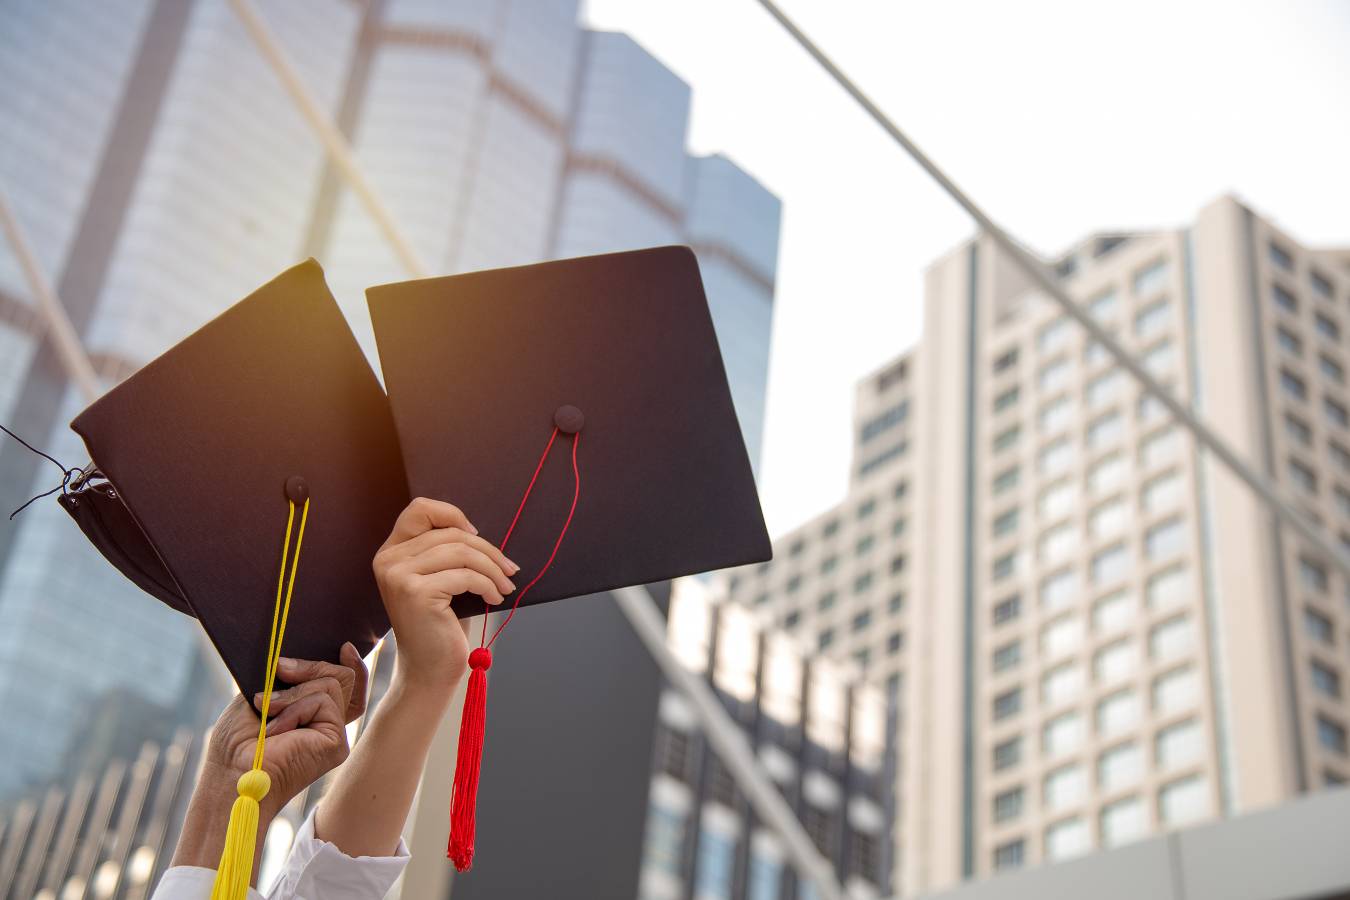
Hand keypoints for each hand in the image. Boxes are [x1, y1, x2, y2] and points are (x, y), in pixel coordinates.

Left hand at [206, 647, 367, 815]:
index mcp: (314, 716)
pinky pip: (323, 701)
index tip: (344, 647)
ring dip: (292, 693)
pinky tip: (275, 729)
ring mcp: (335, 735)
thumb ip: (288, 679)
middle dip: (312, 665)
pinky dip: (294, 709)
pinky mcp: (336, 744)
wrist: (230, 773)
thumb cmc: (238, 742)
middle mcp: (329, 726)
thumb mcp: (262, 696)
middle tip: (280, 669)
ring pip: (332, 684)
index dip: (353, 666)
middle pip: (344, 678)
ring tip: (266, 710)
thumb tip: (299, 659)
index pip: (347, 687)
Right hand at [372, 497, 517, 691]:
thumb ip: (445, 552)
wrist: (429, 671)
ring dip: (492, 568)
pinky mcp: (415, 592)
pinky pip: (465, 575)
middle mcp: (388, 560)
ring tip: (505, 586)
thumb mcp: (440, 581)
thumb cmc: (440, 625)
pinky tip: (495, 598)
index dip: (452, 514)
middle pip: (450, 533)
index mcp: (391, 552)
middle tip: (509, 570)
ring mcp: (398, 575)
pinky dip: (488, 585)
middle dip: (488, 550)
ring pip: (460, 552)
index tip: (477, 534)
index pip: (419, 509)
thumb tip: (477, 531)